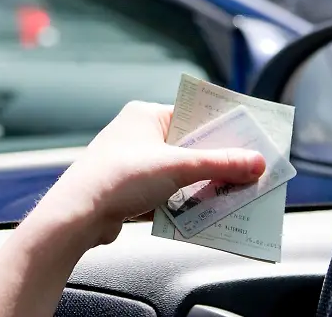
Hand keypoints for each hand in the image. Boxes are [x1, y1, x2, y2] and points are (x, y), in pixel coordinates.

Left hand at [31, 101, 264, 246]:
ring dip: (203, 185)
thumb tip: (254, 162)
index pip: (194, 114)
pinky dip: (185, 203)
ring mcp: (134, 164)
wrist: (77, 216)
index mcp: (146, 115)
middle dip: (218, 162)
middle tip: (249, 172)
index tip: (252, 140)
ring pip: (181, 173)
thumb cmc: (117, 179)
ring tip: (232, 195)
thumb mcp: (177, 167)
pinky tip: (205, 213)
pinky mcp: (132, 192)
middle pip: (191, 146)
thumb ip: (219, 164)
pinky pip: (168, 194)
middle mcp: (139, 135)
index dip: (224, 128)